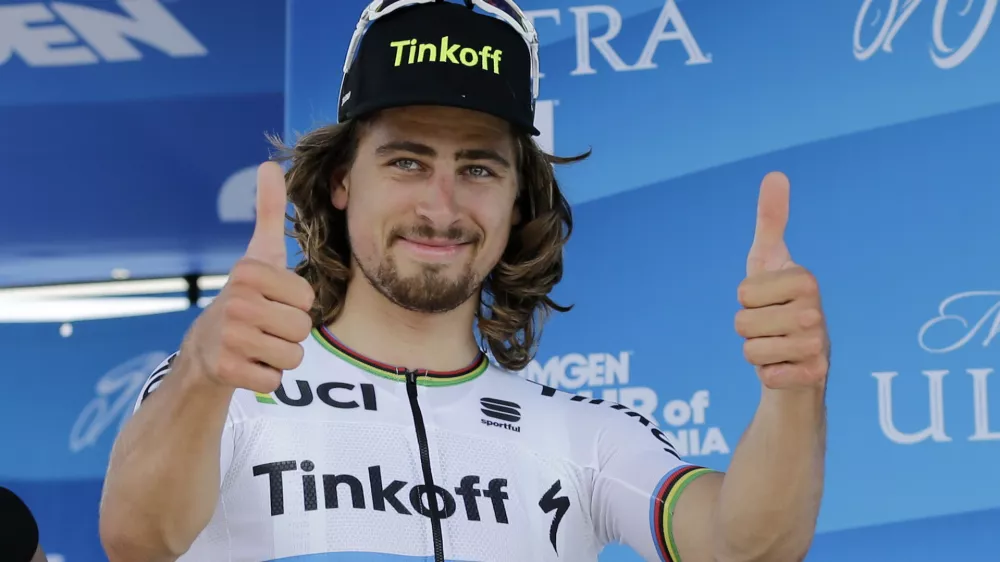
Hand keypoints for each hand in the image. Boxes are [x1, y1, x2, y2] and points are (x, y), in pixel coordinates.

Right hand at [184, 162, 314, 392]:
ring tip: (256, 346)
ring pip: (293, 357)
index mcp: (248, 272)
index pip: (307, 299)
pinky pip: (275, 381)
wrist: (203, 349)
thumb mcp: (258, 256)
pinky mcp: (226, 370)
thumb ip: (268, 212)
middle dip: (290, 334)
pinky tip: (246, 365)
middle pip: (303, 329)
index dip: (295, 305)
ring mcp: (228, 337)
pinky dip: (266, 378)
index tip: (270, 302)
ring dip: (280, 357)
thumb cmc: (244, 299)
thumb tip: (269, 163)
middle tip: (264, 328)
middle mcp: (236, 302)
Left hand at [734, 172, 828, 389]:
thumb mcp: (769, 259)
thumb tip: (776, 173)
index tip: (767, 301)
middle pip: (742, 323)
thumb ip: (770, 219)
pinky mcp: (813, 377)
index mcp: (806, 280)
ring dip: (757, 353)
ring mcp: (818, 346)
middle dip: (748, 329)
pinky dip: (768, 375)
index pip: (742, 293)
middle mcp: (817, 312)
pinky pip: (766, 376)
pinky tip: (785, 369)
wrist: (799, 360)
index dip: (746, 300)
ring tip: (777, 347)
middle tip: (770, 327)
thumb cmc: (778, 304)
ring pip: (750, 351)